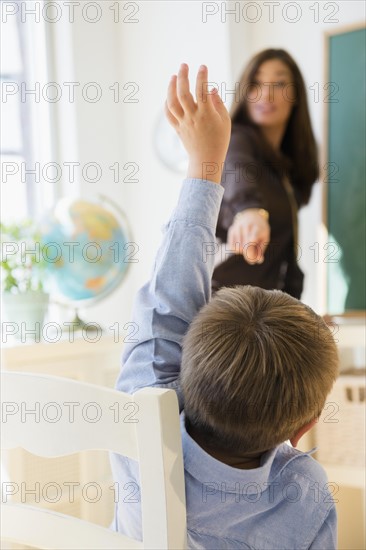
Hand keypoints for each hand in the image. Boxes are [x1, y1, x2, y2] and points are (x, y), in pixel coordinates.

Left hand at [165, 63, 230, 183]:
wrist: (207, 160)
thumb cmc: (219, 140)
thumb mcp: (224, 121)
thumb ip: (218, 103)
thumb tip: (211, 89)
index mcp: (206, 114)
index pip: (202, 90)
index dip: (202, 76)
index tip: (203, 67)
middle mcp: (192, 117)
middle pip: (183, 93)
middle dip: (182, 76)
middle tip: (184, 65)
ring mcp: (183, 123)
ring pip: (172, 102)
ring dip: (171, 88)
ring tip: (174, 76)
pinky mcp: (178, 128)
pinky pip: (169, 114)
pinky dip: (167, 103)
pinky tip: (169, 95)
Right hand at [227, 209, 270, 263]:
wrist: (252, 216)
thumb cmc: (260, 230)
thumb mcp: (264, 238)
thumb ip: (261, 250)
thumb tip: (258, 261)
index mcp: (257, 228)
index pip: (251, 241)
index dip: (251, 252)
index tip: (254, 258)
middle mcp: (246, 226)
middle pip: (244, 247)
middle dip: (249, 255)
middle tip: (253, 255)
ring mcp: (237, 227)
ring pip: (237, 248)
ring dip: (243, 252)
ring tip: (247, 247)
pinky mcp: (231, 230)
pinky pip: (232, 247)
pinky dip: (237, 250)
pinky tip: (241, 245)